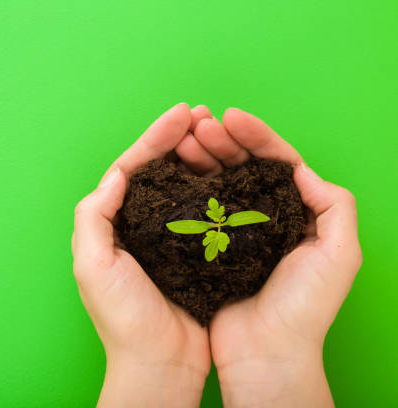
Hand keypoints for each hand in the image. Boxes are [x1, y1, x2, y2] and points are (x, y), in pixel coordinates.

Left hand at [71, 103, 213, 406]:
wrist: (159, 363)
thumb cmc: (122, 319)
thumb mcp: (94, 266)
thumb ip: (95, 216)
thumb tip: (117, 173)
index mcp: (112, 223)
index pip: (132, 168)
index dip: (154, 138)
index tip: (180, 114)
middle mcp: (138, 224)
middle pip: (158, 170)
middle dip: (177, 139)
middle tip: (202, 114)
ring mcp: (167, 236)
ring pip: (182, 184)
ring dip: (197, 156)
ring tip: (217, 133)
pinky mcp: (194, 251)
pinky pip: (205, 209)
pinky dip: (214, 187)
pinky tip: (229, 171)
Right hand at [177, 107, 361, 406]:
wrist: (266, 353)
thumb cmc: (305, 308)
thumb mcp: (340, 254)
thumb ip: (335, 205)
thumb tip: (301, 169)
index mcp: (296, 212)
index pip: (276, 161)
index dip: (256, 136)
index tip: (231, 117)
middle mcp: (264, 216)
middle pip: (243, 166)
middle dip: (222, 141)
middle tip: (199, 126)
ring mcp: (234, 231)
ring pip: (217, 182)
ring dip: (202, 157)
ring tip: (183, 140)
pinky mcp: (208, 246)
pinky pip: (197, 208)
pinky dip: (187, 187)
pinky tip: (174, 170)